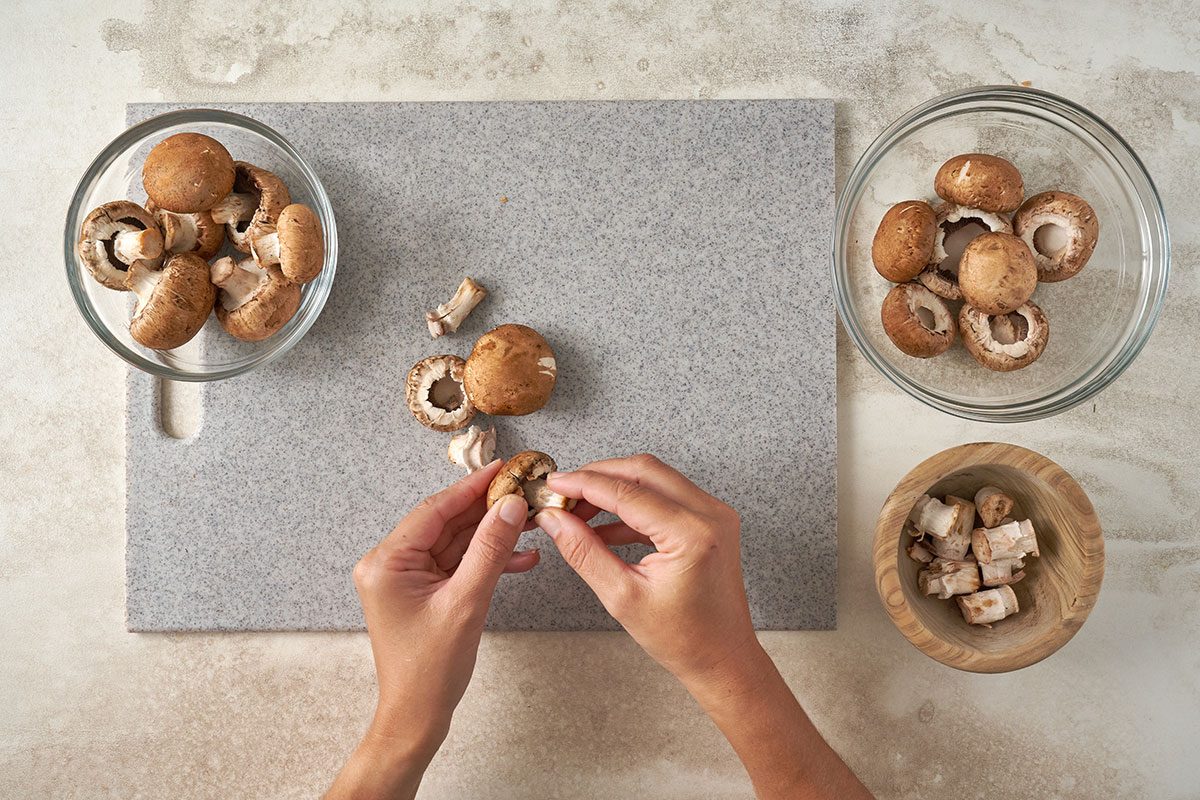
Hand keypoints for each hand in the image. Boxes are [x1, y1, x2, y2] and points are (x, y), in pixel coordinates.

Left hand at [326, 460, 535, 799]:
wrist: (417, 717)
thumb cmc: (430, 670)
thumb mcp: (466, 602)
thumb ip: (489, 550)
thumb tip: (509, 506)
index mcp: (387, 562)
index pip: (435, 510)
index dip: (472, 487)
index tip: (502, 468)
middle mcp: (389, 564)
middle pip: (446, 522)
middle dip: (487, 510)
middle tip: (523, 492)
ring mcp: (405, 578)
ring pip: (455, 541)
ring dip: (491, 534)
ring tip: (530, 524)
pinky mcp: (421, 591)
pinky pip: (456, 563)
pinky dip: (485, 559)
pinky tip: (519, 558)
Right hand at [537, 455, 871, 799]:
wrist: (723, 659)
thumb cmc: (682, 638)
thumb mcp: (622, 596)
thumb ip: (584, 551)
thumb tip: (553, 520)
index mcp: (691, 533)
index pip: (626, 492)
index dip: (583, 484)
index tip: (553, 484)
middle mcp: (710, 514)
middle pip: (643, 471)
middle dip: (598, 476)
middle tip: (563, 492)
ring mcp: (715, 514)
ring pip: (655, 479)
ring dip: (615, 488)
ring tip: (578, 510)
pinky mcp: (711, 521)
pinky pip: (666, 498)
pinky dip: (633, 505)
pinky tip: (604, 526)